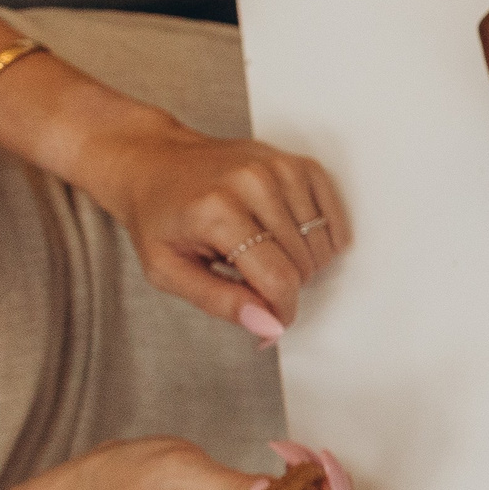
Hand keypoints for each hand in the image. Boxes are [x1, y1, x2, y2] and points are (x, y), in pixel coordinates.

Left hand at [85, 114, 350, 337]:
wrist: (155, 164)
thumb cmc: (159, 216)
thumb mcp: (167, 271)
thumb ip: (219, 302)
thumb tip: (268, 326)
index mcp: (217, 212)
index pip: (277, 279)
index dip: (281, 311)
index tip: (273, 320)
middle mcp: (254, 184)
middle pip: (303, 264)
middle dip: (285, 284)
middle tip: (252, 276)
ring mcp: (280, 169)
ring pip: (321, 243)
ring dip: (303, 262)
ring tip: (266, 253)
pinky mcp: (298, 163)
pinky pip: (333, 216)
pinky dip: (322, 237)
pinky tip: (293, 240)